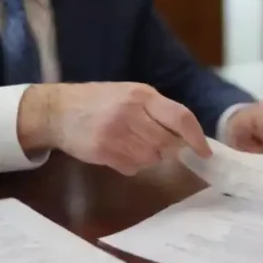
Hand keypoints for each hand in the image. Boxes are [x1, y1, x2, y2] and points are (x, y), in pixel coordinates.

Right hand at [18, 83, 211, 175]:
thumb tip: (186, 137)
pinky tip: (118, 152)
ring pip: (151, 158)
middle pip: (167, 142)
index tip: (205, 152)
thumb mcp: (130, 95)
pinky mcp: (103, 150)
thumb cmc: (99, 101)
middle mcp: (130, 112)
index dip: (196, 137)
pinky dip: (131, 165)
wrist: (58, 110)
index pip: (180, 117)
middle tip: (156, 145)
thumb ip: (157, 111)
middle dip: (168, 150)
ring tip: (132, 145)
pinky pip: (132, 167)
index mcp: (142, 95)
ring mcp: (116, 132)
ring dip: (148, 158)